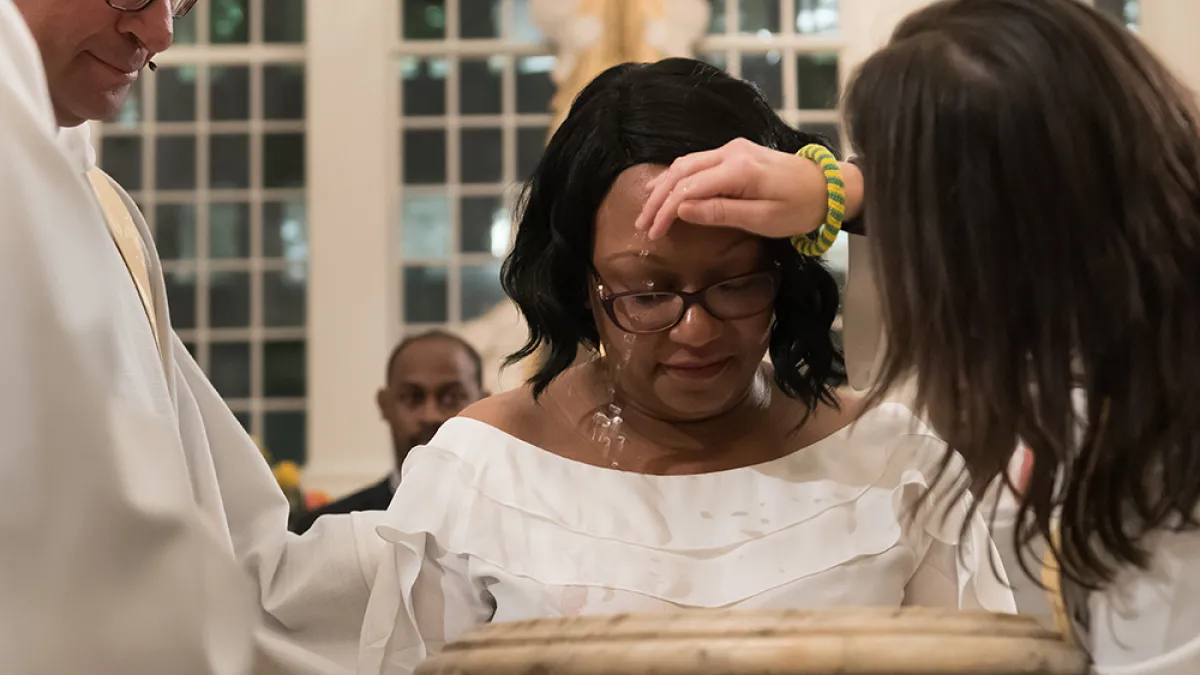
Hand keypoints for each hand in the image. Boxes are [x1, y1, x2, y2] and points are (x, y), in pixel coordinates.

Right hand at [635, 138, 859, 240]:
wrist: (829, 186)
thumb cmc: (800, 208)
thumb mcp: (763, 219)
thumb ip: (721, 212)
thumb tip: (684, 210)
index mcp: (738, 170)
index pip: (689, 188)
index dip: (666, 211)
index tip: (654, 232)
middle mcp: (731, 153)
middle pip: (681, 172)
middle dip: (658, 199)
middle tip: (642, 224)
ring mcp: (733, 149)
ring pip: (686, 164)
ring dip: (664, 186)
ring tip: (647, 209)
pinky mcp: (736, 152)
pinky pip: (698, 163)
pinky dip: (678, 177)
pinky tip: (667, 189)